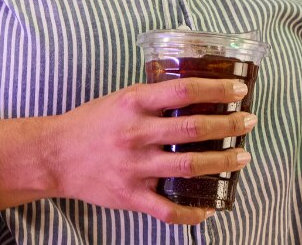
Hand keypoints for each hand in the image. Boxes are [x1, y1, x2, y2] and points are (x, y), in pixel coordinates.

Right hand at [42, 77, 255, 224]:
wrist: (53, 156)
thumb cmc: (92, 123)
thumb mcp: (122, 98)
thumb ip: (155, 97)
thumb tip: (198, 90)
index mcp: (134, 103)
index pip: (184, 90)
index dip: (217, 88)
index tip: (239, 88)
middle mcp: (136, 133)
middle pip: (193, 128)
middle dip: (228, 124)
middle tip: (248, 122)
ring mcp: (134, 167)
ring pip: (189, 165)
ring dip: (222, 162)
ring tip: (241, 157)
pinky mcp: (129, 196)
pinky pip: (167, 209)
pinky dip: (192, 213)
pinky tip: (209, 208)